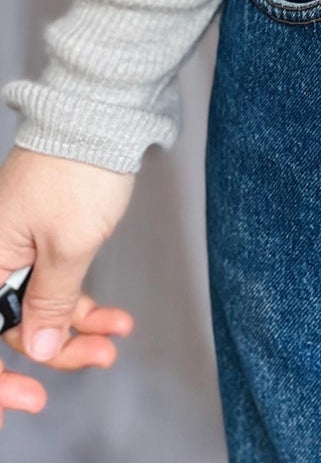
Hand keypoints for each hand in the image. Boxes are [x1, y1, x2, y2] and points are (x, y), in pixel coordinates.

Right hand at [0, 144, 137, 428]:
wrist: (102, 114)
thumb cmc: (80, 170)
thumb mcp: (68, 246)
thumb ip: (48, 303)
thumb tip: (34, 349)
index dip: (3, 377)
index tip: (29, 400)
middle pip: (14, 323)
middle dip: (56, 348)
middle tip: (99, 358)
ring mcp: (20, 246)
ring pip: (41, 305)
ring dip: (77, 327)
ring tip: (115, 338)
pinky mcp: (45, 236)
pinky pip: (58, 282)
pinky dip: (84, 302)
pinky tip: (115, 317)